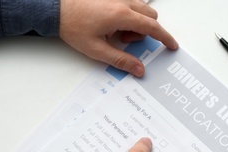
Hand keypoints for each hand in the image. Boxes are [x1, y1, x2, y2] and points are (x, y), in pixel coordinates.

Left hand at [59, 0, 177, 76]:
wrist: (56, 8)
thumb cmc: (73, 26)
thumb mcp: (96, 49)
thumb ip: (121, 60)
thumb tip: (139, 69)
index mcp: (122, 16)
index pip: (153, 28)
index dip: (165, 38)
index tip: (172, 45)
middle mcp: (124, 2)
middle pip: (151, 17)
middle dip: (145, 32)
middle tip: (126, 41)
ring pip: (142, 9)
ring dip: (137, 23)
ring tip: (116, 32)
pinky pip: (132, 4)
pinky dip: (130, 15)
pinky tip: (113, 22)